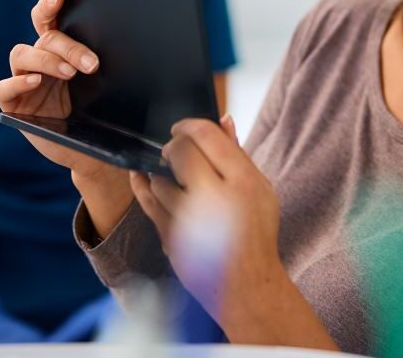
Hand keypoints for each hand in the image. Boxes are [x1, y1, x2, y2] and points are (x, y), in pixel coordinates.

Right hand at [0, 0, 112, 182]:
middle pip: (43, 37)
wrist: (92, 149)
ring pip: (22, 55)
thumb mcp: (104, 82)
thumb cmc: (98, 111)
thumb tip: (131, 37)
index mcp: (57, 49)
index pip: (47, 19)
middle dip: (67, 46)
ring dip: (47, 60)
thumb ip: (101, 59)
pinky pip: (4, 88)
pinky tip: (36, 82)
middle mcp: (37, 60)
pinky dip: (18, 82)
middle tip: (91, 63)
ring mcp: (23, 81)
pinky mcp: (12, 105)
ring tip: (70, 73)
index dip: (48, 6)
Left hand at [130, 116, 287, 333]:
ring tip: (172, 175)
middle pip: (178, 152)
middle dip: (173, 147)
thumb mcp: (258, 187)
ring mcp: (190, 220)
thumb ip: (237, 153)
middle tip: (176, 151)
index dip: (187, 126)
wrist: (246, 284)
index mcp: (242, 181)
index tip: (181, 127)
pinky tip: (144, 179)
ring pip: (160, 178)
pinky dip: (144, 187)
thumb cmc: (255, 232)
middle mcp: (215, 198)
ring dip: (162, 172)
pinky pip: (147, 202)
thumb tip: (223, 119)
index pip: (205, 136)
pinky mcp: (171, 237)